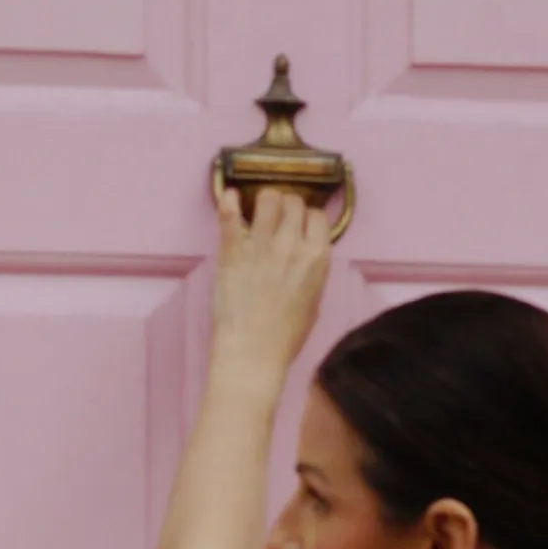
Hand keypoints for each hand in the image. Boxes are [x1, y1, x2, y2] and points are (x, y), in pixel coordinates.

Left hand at [209, 176, 334, 380]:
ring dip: (264, 200)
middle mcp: (292, 244)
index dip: (308, 218)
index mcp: (317, 258)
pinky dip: (230, 200)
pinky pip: (231, 212)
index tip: (299, 225)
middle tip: (277, 218)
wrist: (252, 352)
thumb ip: (312, 270)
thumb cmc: (286, 336)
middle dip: (287, 206)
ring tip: (257, 211)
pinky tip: (230, 196)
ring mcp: (261, 243)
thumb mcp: (314, 301)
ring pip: (268, 197)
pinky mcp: (232, 248)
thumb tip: (306, 252)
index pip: (317, 216)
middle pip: (293, 201)